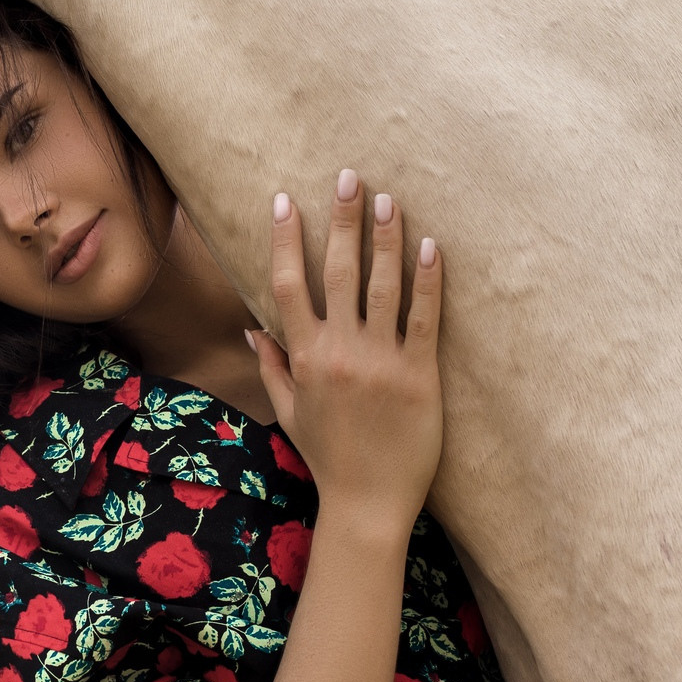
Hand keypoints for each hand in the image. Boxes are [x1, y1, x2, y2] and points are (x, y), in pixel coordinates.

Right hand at [252, 169, 443, 531]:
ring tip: (388, 200)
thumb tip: (250, 325)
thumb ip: (272, 365)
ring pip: (383, 286)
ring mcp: (381, 362)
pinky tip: (431, 246)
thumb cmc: (329, 459)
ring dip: (385, 238)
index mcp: (305, 358)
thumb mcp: (290, 411)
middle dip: (342, 220)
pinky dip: (428, 280)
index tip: (285, 199)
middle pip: (337, 273)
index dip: (285, 239)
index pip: (288, 285)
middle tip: (349, 176)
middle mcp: (340, 352)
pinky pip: (424, 318)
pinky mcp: (419, 376)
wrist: (368, 504)